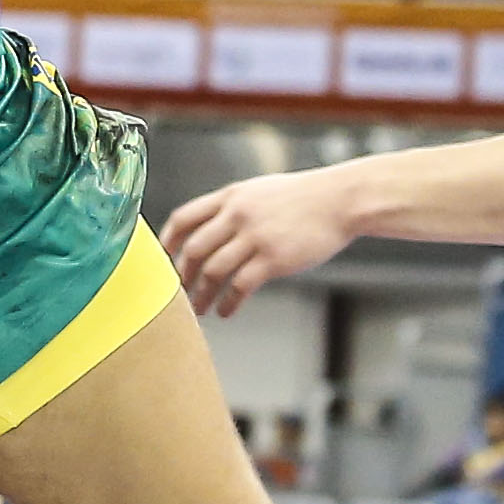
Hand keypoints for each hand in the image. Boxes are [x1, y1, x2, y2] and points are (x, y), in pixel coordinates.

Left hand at [164, 168, 362, 317]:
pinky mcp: (273, 258)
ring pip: (213, 271)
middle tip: (179, 293)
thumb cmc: (303, 198)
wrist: (340, 200)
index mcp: (230, 197)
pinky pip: (240, 286)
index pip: (184, 218)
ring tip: (200, 309)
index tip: (163, 260)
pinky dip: (228, 302)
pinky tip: (226, 311)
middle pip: (194, 249)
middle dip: (182, 275)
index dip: (168, 241)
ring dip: (202, 295)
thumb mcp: (259, 191)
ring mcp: (255, 236)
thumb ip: (233, 207)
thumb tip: (209, 230)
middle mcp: (237, 214)